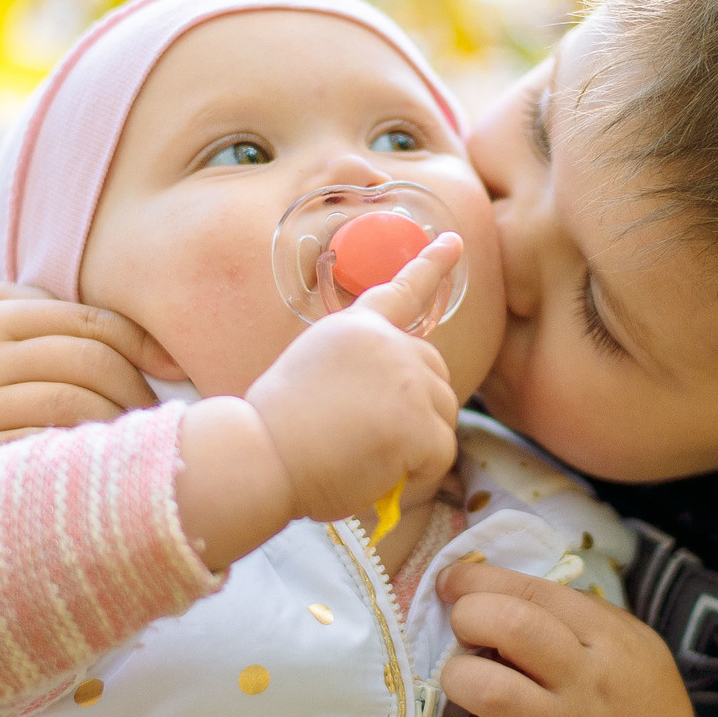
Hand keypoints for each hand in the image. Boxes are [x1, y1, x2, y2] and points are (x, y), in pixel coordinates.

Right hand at [0, 284, 184, 482]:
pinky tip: (90, 470)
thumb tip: (155, 344)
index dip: (143, 348)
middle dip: (135, 394)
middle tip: (154, 423)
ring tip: (131, 447)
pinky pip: (34, 453)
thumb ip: (52, 313)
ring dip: (114, 431)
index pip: (90, 323)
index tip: (175, 374)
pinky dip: (74, 460)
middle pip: (87, 364)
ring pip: (69, 408)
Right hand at [173, 235, 464, 567]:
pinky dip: (418, 475)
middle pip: (434, 371)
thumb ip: (360, 373)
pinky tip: (378, 474)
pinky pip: (441, 455)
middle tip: (366, 436)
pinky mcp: (420, 421)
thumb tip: (393, 408)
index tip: (455, 241)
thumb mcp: (314, 376)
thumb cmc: (276, 432)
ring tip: (362, 455)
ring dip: (414, 445)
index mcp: (355, 328)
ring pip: (443, 416)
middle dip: (417, 407)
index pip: (401, 291)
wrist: (262, 456)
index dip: (431, 265)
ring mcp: (408, 379)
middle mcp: (388, 343)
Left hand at [434, 561, 696, 716]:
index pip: (533, 592)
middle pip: (508, 625)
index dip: (477, 579)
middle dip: (466, 617)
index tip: (452, 584)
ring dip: (456, 678)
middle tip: (463, 634)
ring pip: (484, 689)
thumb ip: (580, 619)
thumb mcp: (636, 652)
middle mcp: (585, 687)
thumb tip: (501, 591)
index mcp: (611, 644)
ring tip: (464, 686)